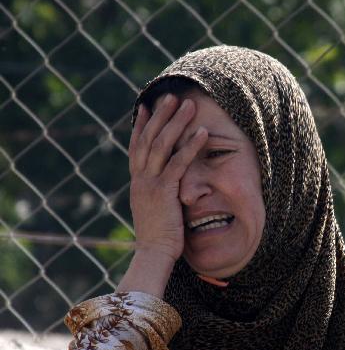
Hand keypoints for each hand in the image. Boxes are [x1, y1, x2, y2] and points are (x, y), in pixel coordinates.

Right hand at [128, 96, 207, 263]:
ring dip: (176, 123)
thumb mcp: (153, 209)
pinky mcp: (164, 192)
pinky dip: (191, 146)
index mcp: (137, 182)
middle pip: (148, 139)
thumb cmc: (158, 236)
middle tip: (170, 96)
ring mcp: (150, 184)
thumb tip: (163, 185)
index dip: (142, 125)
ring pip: (162, 145)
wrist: (153, 254)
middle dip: (160, 115)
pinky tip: (202, 133)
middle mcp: (140, 179)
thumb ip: (156, 192)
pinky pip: (178, 163)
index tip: (147, 105)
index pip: (137, 147)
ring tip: (189, 105)